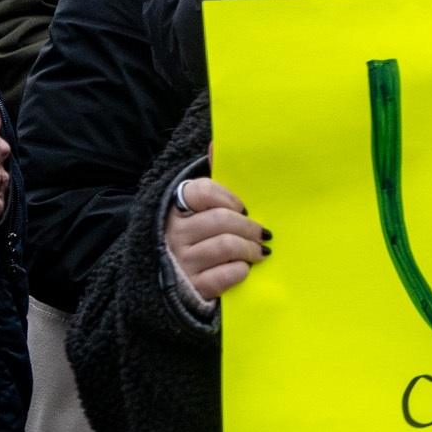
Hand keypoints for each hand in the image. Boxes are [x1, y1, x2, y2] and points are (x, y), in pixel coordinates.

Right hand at [164, 174, 267, 304]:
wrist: (169, 286)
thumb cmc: (193, 239)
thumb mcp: (195, 210)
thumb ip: (209, 181)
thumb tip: (216, 143)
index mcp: (174, 211)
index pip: (201, 192)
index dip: (229, 198)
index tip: (242, 207)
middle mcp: (174, 235)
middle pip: (221, 220)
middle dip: (249, 226)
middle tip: (262, 233)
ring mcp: (181, 262)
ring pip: (226, 246)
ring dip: (250, 248)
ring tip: (259, 251)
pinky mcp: (191, 289)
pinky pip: (224, 275)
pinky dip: (240, 271)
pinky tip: (243, 268)